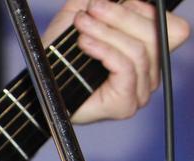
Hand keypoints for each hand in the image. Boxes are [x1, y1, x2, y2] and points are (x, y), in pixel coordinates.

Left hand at [43, 0, 189, 123]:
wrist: (39, 87)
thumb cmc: (60, 56)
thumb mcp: (81, 16)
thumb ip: (97, 0)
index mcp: (148, 52)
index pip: (169, 27)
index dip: (143, 10)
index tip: (107, 3)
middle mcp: (149, 73)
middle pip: (155, 35)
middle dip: (120, 17)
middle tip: (91, 10)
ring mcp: (139, 91)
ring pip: (137, 50)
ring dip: (106, 32)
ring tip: (82, 25)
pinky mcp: (125, 103)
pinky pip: (125, 68)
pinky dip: (104, 50)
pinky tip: (85, 43)